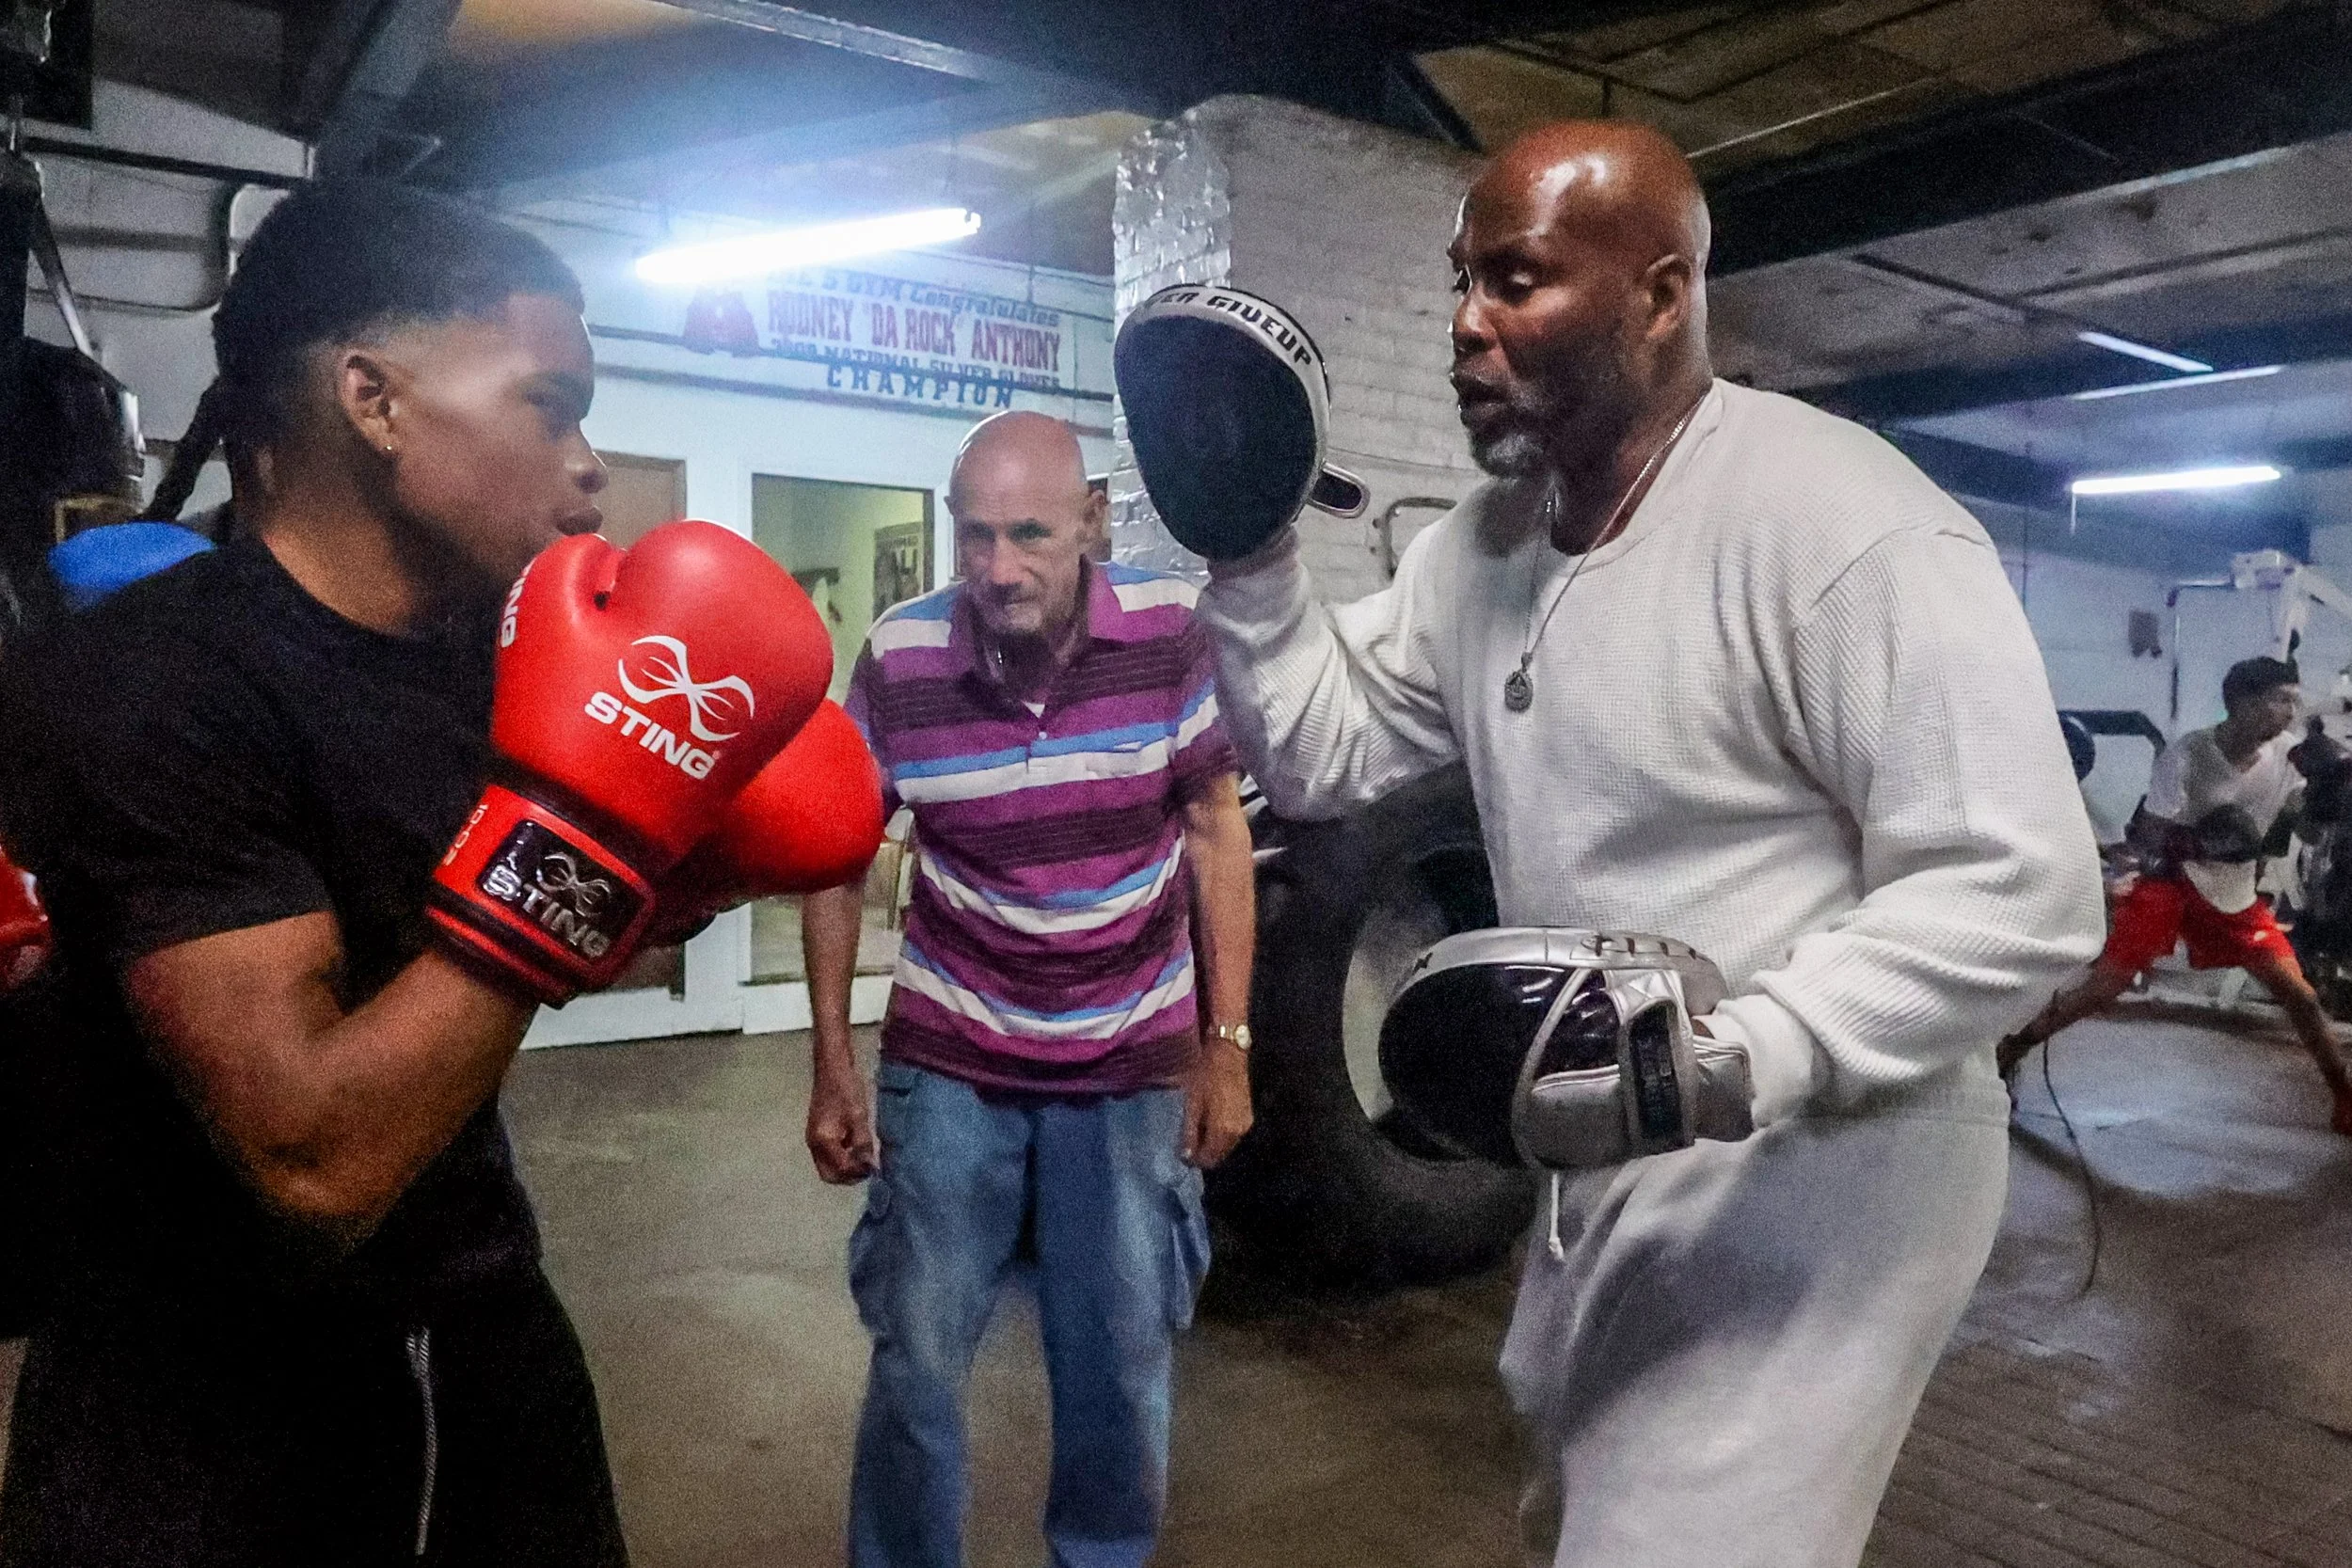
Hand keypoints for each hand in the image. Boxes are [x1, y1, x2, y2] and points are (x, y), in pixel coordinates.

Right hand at [807, 1049, 877, 1183]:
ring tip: (865, 1160)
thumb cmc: (846, 1089)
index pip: (839, 1169)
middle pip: (829, 1174)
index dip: (857, 1173)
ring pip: (828, 1166)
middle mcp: (814, 1144)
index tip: (875, 1169)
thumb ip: (863, 1144)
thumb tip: (869, 1166)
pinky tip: (857, 1149)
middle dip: (849, 1176)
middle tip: (868, 1169)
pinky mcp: (818, 1133)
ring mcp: (814, 1139)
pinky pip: (829, 1155)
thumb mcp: (859, 1117)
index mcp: (822, 1141)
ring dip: (846, 1168)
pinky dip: (842, 1158)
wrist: (832, 1067)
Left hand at [1182, 1035, 1253, 1168]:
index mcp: (1223, 1130)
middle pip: (1220, 1156)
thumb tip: (1186, 1155)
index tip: (1182, 1154)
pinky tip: (1210, 1126)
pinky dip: (1221, 1137)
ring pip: (1227, 1148)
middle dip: (1204, 1155)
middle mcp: (1237, 1133)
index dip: (1194, 1160)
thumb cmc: (1206, 1076)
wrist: (1229, 1054)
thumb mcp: (1192, 1103)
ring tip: (1197, 1134)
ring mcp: (1245, 1126)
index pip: (1209, 1159)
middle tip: (1188, 1145)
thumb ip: (1190, 1132)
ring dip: (1213, 1146)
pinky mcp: (1248, 1118)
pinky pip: (1233, 1137)